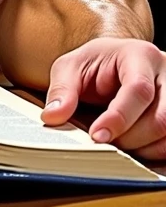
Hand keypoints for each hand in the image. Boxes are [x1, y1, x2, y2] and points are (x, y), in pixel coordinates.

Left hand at [41, 37, 165, 158]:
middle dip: (130, 138)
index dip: (119, 118)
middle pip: (161, 117)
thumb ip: (62, 90)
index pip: (138, 90)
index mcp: (139, 54)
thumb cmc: (94, 64)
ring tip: (119, 144)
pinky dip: (157, 152)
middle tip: (105, 142)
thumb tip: (53, 117)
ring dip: (145, 149)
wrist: (116, 62)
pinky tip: (137, 148)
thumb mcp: (70, 68)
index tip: (97, 136)